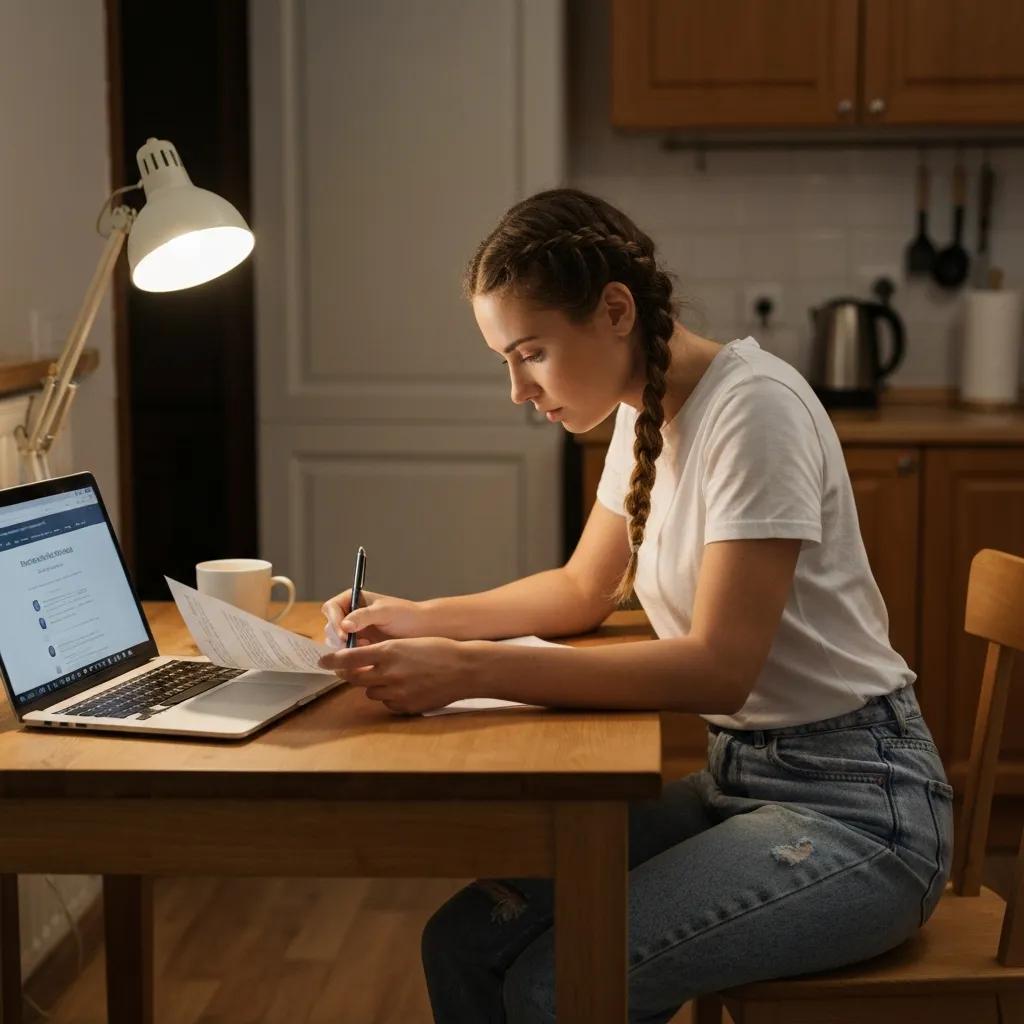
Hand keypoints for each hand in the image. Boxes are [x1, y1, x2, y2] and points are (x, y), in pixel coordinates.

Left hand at [318, 637, 482, 713]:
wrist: (465, 669)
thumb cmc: (439, 649)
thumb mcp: (407, 643)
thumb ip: (383, 651)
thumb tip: (360, 660)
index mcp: (389, 652)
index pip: (350, 657)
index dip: (333, 659)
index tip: (322, 660)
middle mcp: (389, 673)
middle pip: (356, 678)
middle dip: (353, 673)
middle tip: (354, 669)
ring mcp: (397, 693)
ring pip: (371, 692)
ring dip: (375, 685)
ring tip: (394, 675)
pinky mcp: (405, 707)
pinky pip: (387, 703)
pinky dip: (390, 696)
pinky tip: (406, 687)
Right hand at [320, 588, 431, 647]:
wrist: (422, 630)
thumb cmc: (406, 615)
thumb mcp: (385, 612)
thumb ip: (364, 616)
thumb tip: (344, 625)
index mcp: (353, 599)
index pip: (331, 608)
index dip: (334, 620)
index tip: (345, 633)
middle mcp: (350, 614)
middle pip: (330, 625)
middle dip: (337, 636)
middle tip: (351, 644)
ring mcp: (354, 630)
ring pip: (335, 641)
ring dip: (343, 647)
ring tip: (362, 648)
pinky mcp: (360, 645)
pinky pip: (346, 652)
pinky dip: (351, 654)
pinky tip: (366, 653)